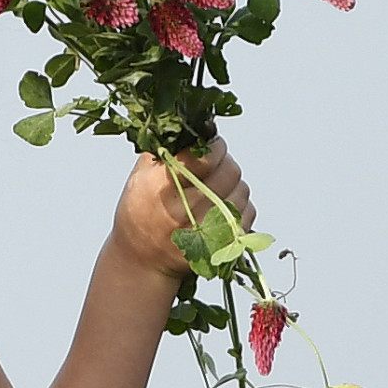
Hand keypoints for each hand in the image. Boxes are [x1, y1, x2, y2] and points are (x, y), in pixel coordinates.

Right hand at [112, 140, 254, 279]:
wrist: (141, 262)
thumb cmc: (139, 214)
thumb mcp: (140, 178)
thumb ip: (164, 150)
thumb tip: (194, 125)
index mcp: (161, 187)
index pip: (206, 157)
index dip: (215, 146)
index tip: (211, 146)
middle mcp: (184, 210)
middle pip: (230, 171)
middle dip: (226, 162)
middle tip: (215, 166)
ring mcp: (204, 231)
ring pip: (242, 191)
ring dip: (234, 184)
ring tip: (217, 189)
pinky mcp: (220, 246)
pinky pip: (247, 213)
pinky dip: (240, 206)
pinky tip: (222, 208)